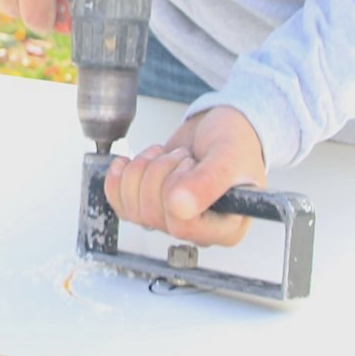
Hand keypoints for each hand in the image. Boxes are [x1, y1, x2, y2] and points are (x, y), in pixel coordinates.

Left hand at [103, 106, 266, 246]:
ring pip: (134, 209)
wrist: (219, 125)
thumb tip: (178, 207)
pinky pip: (121, 205)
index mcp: (226, 227)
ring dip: (143, 170)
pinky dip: (119, 179)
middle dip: (159, 173)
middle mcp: (198, 230)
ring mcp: (172, 219)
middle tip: (182, 155)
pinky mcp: (152, 205)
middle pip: (153, 216)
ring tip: (167, 154)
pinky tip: (127, 161)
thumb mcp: (229, 156)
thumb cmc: (235, 141)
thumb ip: (207, 182)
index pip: (183, 227)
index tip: (190, 165)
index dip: (175, 192)